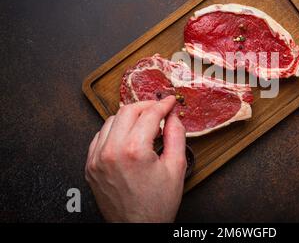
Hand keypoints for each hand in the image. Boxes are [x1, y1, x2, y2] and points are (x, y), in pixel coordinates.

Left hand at [85, 96, 185, 221]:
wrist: (137, 227)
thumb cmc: (157, 204)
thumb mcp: (176, 167)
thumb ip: (176, 136)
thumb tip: (173, 116)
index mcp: (134, 151)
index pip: (149, 114)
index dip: (163, 104)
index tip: (170, 102)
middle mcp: (111, 151)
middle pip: (127, 111)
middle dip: (146, 106)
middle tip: (159, 110)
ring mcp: (97, 159)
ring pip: (111, 121)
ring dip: (129, 117)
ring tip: (145, 125)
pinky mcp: (90, 166)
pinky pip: (100, 136)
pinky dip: (114, 131)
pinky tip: (127, 136)